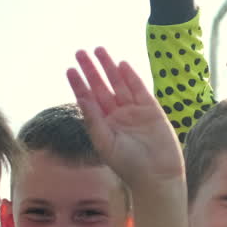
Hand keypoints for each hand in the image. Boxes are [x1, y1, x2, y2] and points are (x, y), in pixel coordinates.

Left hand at [67, 48, 184, 187]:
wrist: (156, 176)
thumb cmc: (128, 165)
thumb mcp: (105, 142)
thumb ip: (93, 119)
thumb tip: (81, 97)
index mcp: (103, 124)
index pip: (88, 99)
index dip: (79, 84)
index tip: (70, 69)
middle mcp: (117, 115)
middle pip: (101, 87)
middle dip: (91, 70)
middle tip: (80, 52)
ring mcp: (134, 111)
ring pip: (119, 84)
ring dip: (109, 68)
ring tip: (99, 50)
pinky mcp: (152, 110)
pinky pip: (139, 90)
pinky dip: (131, 77)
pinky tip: (122, 65)